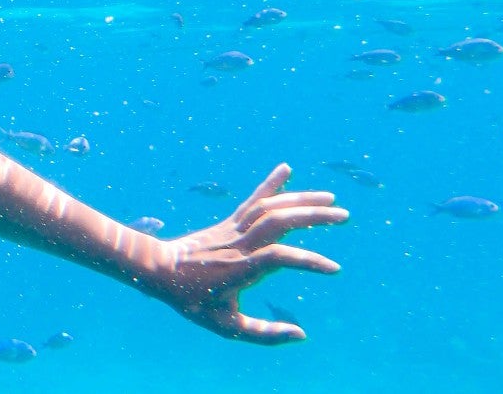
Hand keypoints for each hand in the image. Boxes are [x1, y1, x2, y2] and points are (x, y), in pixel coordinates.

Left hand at [143, 163, 346, 343]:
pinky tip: (286, 168)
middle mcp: (238, 245)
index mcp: (240, 270)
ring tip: (330, 197)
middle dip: (313, 216)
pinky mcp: (229, 222)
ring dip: (300, 199)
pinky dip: (270, 185)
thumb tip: (301, 335)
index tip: (333, 268)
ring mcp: (233, 229)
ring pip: (268, 207)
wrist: (158, 270)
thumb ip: (263, 334)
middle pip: (278, 222)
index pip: (278, 258)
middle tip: (344, 215)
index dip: (306, 260)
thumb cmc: (192, 301)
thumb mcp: (225, 327)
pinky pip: (252, 200)